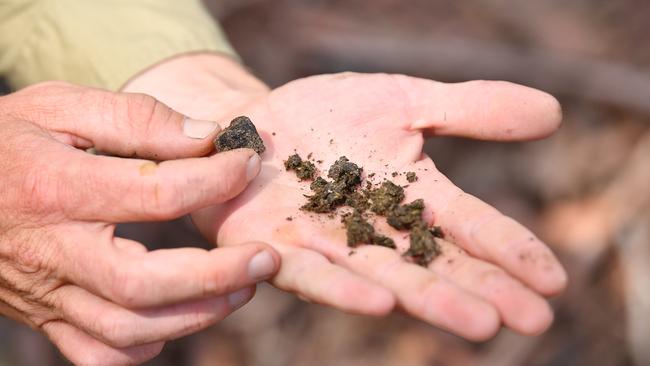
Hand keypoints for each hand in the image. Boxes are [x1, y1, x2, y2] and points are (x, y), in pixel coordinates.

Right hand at [0, 82, 279, 364]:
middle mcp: (49, 250)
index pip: (153, 193)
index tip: (246, 164)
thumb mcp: (61, 106)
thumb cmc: (8, 138)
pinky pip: (95, 354)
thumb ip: (136, 118)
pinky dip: (143, 347)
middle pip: (142, 284)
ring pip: (126, 329)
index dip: (213, 180)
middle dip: (217, 275)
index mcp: (54, 188)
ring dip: (196, 315)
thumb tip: (207, 138)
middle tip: (267, 257)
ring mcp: (43, 291)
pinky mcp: (41, 314)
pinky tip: (177, 320)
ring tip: (243, 287)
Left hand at [126, 55, 566, 340]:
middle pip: (436, 264)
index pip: (471, 227)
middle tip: (532, 320)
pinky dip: (344, 288)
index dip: (511, 251)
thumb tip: (553, 113)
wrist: (258, 123)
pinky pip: (312, 272)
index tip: (555, 281)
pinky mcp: (279, 249)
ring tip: (478, 322)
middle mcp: (378, 232)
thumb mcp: (403, 100)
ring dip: (430, 299)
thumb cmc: (329, 117)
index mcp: (412, 199)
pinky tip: (381, 303)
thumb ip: (468, 110)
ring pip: (385, 277)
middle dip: (483, 290)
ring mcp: (330, 245)